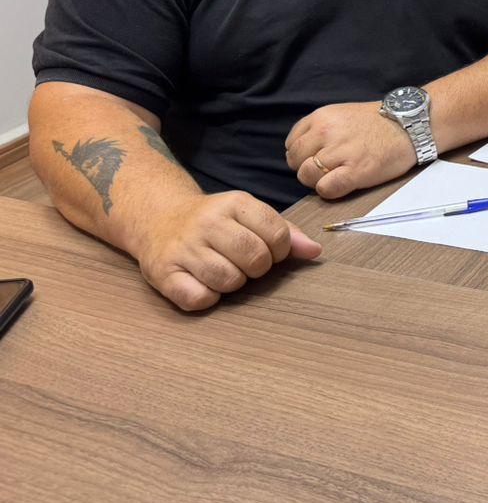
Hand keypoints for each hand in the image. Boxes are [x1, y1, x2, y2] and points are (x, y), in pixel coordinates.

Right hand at [133, 191, 321, 311]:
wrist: (158, 219)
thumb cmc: (215, 222)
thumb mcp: (249, 216)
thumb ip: (285, 232)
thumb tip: (315, 251)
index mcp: (235, 203)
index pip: (278, 235)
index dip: (279, 251)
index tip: (266, 251)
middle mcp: (208, 222)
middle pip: (255, 259)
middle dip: (258, 269)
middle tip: (244, 264)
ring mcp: (183, 247)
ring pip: (228, 280)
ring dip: (232, 283)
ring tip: (224, 271)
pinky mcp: (163, 273)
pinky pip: (198, 298)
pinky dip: (207, 298)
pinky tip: (203, 283)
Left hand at [285, 102, 415, 198]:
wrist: (411, 126)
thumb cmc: (379, 123)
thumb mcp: (342, 114)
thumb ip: (320, 129)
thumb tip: (304, 152)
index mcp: (321, 117)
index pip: (292, 144)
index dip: (302, 155)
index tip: (317, 158)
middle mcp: (326, 132)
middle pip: (296, 161)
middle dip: (307, 168)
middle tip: (328, 169)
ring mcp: (340, 152)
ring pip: (307, 176)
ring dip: (318, 181)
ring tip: (337, 176)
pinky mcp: (355, 171)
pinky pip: (325, 189)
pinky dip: (330, 190)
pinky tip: (344, 183)